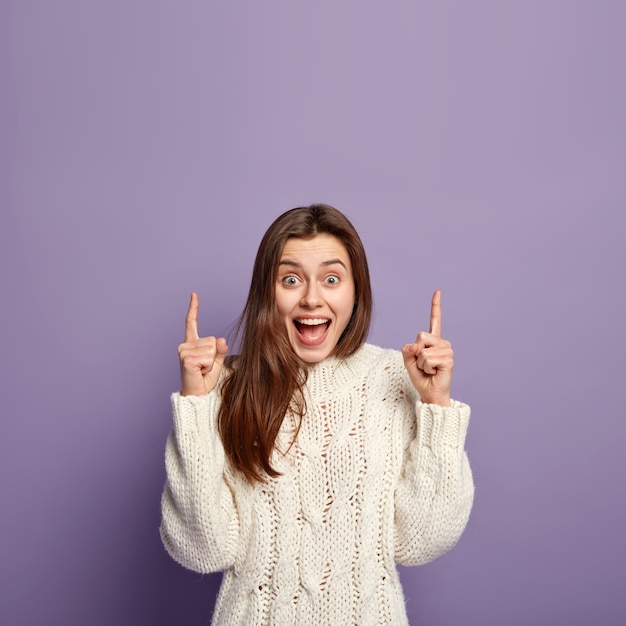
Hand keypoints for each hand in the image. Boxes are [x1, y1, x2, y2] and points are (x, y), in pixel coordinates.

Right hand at [178, 292, 228, 395]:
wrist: (197, 395)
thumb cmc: (205, 379)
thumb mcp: (216, 361)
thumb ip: (219, 349)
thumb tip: (221, 340)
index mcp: (192, 343)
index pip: (192, 322)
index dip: (194, 308)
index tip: (194, 294)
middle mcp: (185, 345)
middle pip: (212, 340)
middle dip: (214, 355)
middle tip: (204, 367)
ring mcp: (183, 351)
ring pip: (211, 349)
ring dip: (211, 363)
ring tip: (202, 370)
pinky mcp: (186, 359)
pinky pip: (208, 358)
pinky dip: (208, 367)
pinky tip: (199, 372)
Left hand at [401, 290, 452, 406]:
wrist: (430, 393)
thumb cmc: (421, 377)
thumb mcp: (408, 361)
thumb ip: (408, 349)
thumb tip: (417, 346)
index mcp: (433, 341)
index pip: (435, 320)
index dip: (436, 306)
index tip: (438, 291)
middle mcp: (442, 343)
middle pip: (421, 335)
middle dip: (416, 352)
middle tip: (424, 364)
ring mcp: (447, 350)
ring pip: (422, 349)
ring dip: (421, 363)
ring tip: (429, 369)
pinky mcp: (448, 359)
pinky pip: (427, 358)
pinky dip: (426, 367)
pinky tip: (434, 372)